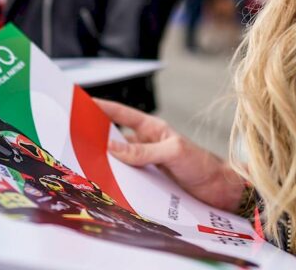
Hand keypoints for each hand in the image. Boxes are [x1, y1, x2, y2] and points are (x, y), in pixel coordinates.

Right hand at [96, 99, 244, 210]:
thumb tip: (112, 148)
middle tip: (73, 142)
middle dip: (96, 140)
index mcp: (153, 130)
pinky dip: (117, 185)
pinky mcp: (150, 185)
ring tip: (84, 169)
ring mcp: (148, 165)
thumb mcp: (174, 153)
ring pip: (119, 163)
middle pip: (116, 141)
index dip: (102, 107)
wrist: (222, 192)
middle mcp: (147, 146)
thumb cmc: (203, 165)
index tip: (82, 102)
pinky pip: (128, 183)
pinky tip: (106, 190)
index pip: (122, 114)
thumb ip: (144, 151)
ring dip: (105, 167)